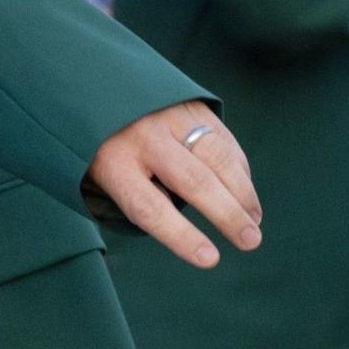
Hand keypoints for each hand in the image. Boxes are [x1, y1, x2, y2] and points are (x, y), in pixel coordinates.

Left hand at [85, 102, 260, 267]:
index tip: (209, 259)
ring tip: (253, 223)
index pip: (147, 206)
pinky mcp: (189, 104)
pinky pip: (223, 140)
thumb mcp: (102, 176)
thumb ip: (143, 198)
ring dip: (242, 194)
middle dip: (227, 215)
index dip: (180, 236)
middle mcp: (141, 136)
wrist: (95, 89)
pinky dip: (240, 171)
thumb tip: (189, 231)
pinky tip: (245, 193)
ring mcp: (168, 116)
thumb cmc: (102, 148)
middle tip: (250, 242)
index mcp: (111, 161)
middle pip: (192, 181)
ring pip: (217, 158)